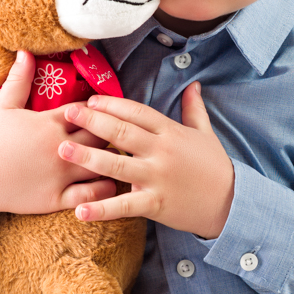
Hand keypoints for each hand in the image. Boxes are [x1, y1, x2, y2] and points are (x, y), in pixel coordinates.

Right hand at [0, 50, 117, 224]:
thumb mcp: (4, 106)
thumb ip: (19, 79)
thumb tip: (25, 51)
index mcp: (49, 122)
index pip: (87, 111)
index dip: (99, 110)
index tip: (104, 112)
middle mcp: (58, 147)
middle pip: (101, 135)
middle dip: (111, 133)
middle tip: (118, 134)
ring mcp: (59, 174)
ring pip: (101, 164)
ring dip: (113, 159)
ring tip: (120, 156)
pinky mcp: (57, 198)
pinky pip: (92, 194)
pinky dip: (105, 188)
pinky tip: (110, 181)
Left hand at [60, 82, 234, 237]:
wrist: (231, 203)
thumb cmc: (215, 167)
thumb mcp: (205, 134)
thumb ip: (194, 108)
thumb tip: (194, 84)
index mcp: (171, 133)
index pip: (137, 112)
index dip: (112, 104)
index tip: (90, 100)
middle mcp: (162, 153)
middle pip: (122, 132)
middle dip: (92, 121)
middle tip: (67, 113)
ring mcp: (157, 178)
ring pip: (117, 165)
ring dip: (88, 157)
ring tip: (62, 150)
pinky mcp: (155, 204)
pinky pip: (124, 206)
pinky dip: (101, 208)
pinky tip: (79, 209)